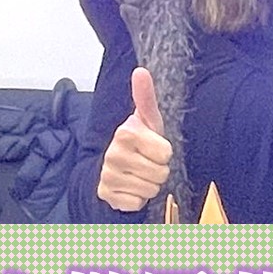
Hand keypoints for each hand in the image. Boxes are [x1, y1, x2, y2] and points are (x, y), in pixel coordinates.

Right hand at [97, 67, 171, 211]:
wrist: (115, 166)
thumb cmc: (138, 142)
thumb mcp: (147, 120)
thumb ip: (145, 97)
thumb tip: (141, 71)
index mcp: (126, 132)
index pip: (166, 153)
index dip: (163, 152)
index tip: (152, 147)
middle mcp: (114, 153)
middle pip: (161, 173)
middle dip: (158, 170)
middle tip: (146, 162)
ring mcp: (108, 174)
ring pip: (151, 189)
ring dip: (149, 184)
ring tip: (139, 173)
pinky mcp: (106, 194)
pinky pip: (137, 203)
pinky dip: (137, 198)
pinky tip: (130, 186)